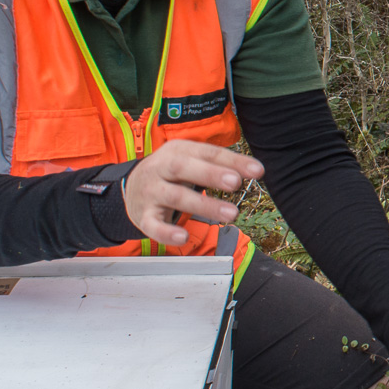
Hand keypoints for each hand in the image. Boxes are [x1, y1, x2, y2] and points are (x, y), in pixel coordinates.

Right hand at [121, 140, 262, 247]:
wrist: (130, 187)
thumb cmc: (172, 173)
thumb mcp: (193, 160)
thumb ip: (221, 164)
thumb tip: (257, 170)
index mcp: (177, 150)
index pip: (207, 152)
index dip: (232, 161)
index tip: (258, 171)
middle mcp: (161, 168)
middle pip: (184, 168)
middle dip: (211, 174)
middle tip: (235, 183)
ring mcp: (151, 192)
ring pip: (175, 197)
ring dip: (203, 205)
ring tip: (231, 214)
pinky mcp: (144, 216)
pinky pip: (153, 225)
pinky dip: (166, 233)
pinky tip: (183, 238)